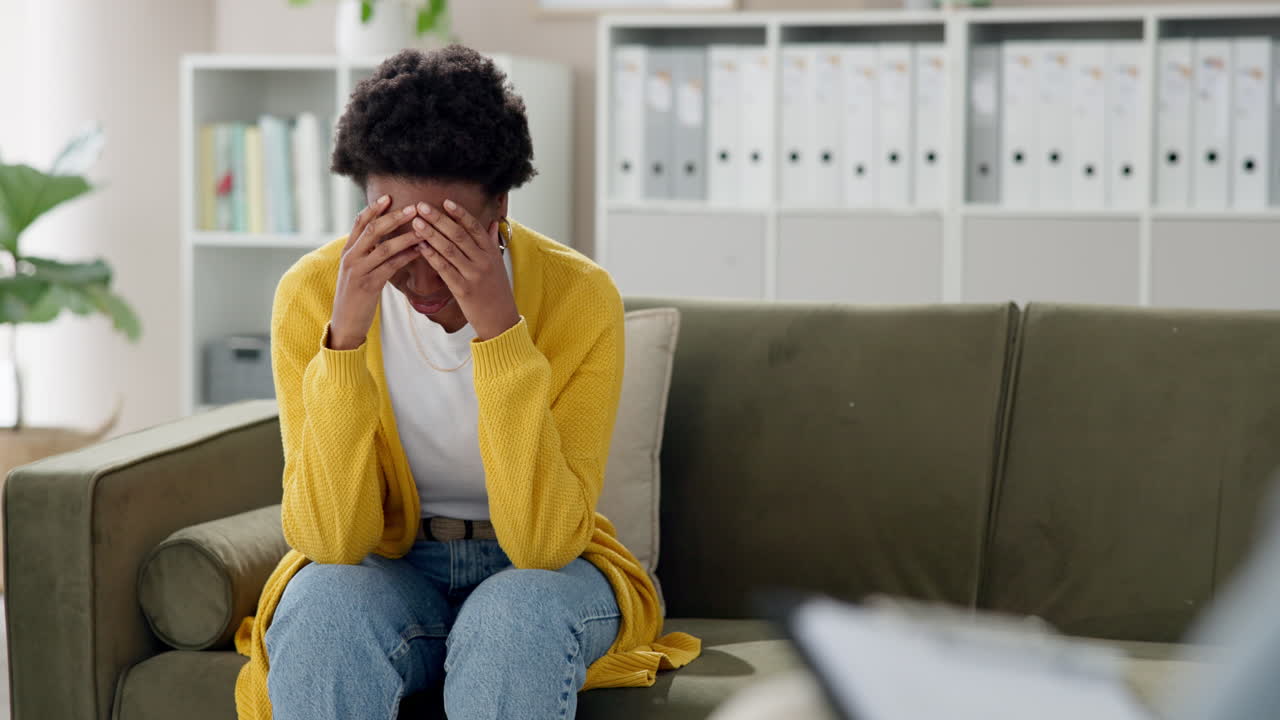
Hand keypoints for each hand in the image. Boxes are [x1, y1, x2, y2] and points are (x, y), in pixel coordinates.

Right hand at [328, 196, 421, 349]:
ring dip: (406, 236)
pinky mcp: (368, 285)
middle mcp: (351, 257)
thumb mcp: (357, 269)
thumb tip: (383, 235)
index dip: (373, 208)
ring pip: (383, 247)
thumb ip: (366, 252)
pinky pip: (390, 267)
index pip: (358, 223)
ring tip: (423, 228)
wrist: (345, 323)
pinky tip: (420, 250)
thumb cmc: (356, 295)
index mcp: (347, 250)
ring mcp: (358, 271)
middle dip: (394, 217)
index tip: (388, 196)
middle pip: (372, 230)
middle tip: (414, 208)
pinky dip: (406, 256)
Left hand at [412, 200, 519, 340]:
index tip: (445, 201)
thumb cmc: (497, 291)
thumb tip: (492, 222)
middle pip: (458, 234)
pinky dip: (432, 256)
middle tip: (422, 206)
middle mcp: (483, 261)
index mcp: (491, 252)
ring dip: (431, 234)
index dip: (459, 213)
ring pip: (449, 249)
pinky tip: (420, 246)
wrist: (501, 320)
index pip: (474, 227)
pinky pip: (444, 269)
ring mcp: (473, 275)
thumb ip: (492, 242)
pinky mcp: (463, 290)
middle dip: (438, 218)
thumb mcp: (498, 264)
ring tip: (417, 222)